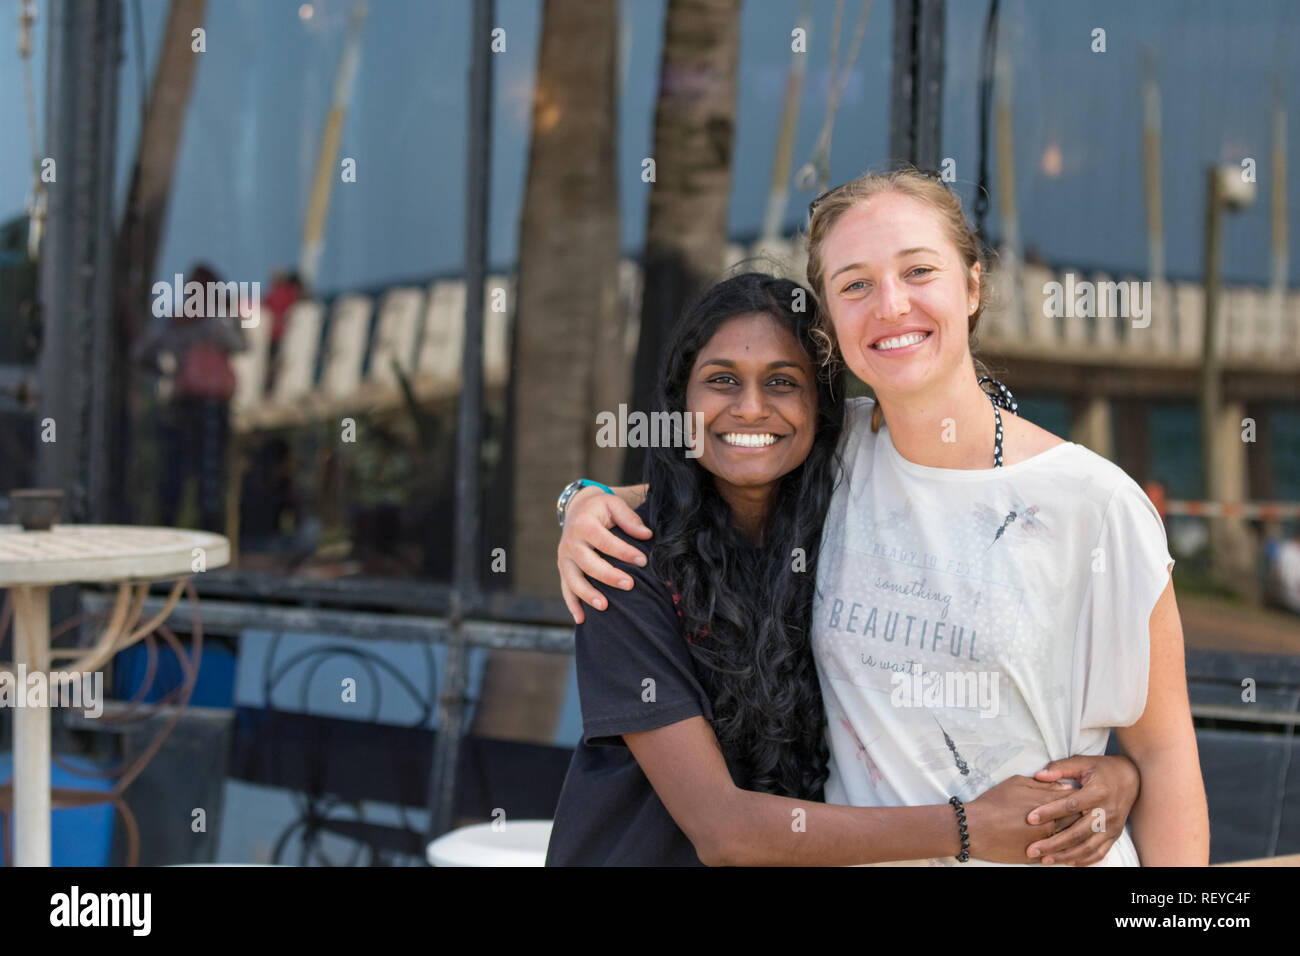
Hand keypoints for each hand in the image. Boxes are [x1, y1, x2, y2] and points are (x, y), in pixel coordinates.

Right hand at [557, 486, 651, 623]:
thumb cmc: (600, 509)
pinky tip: (581, 619)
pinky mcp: (563, 569)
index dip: (624, 552)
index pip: (604, 541)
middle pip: (588, 563)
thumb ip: (629, 519)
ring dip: (588, 595)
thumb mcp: (614, 505)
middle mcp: (570, 542)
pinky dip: (572, 604)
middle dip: (609, 576)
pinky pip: (565, 589)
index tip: (643, 561)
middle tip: (630, 585)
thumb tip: (647, 535)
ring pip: (573, 580)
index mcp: (583, 524)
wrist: (577, 509)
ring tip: (605, 607)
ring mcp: (564, 558)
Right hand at [964, 775, 1080, 863]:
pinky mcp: (1038, 857)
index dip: (1082, 799)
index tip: (1085, 797)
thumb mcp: (1017, 783)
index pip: (1076, 800)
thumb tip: (1064, 785)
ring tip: (1078, 831)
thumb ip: (1043, 784)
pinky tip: (1067, 847)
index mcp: (1047, 803)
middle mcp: (1051, 824)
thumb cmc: (994, 802)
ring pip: (1071, 840)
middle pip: (1078, 821)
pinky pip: (1059, 855)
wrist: (976, 828)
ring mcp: (1046, 842)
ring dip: (1076, 836)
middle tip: (1087, 814)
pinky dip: (1065, 851)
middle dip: (1084, 817)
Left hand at [1024, 753, 1139, 865]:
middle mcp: (1107, 812)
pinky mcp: (1115, 835)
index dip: (1049, 812)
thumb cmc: (1102, 769)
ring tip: (1045, 860)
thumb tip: (1038, 775)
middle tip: (1032, 849)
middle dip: (1053, 843)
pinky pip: (1099, 852)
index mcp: (1098, 792)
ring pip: (1087, 847)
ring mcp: (1112, 826)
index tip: (1030, 818)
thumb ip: (1060, 768)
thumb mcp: (1082, 762)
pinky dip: (1083, 860)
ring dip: (1065, 856)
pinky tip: (1066, 862)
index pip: (1070, 805)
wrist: (1132, 778)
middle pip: (1077, 833)